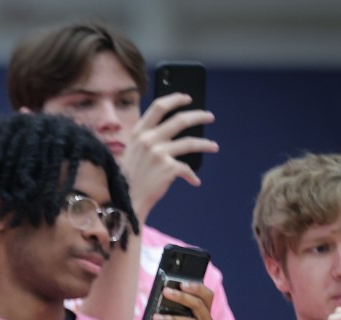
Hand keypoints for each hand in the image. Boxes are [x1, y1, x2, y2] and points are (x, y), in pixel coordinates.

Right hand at [120, 93, 216, 220]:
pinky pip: (186, 169)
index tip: (187, 98)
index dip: (175, 99)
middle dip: (199, 116)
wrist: (126, 201)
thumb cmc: (129, 179)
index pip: (159, 107)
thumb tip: (171, 131)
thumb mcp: (132, 153)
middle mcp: (149, 140)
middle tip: (209, 116)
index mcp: (138, 133)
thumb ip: (147, 140)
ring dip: (205, 144)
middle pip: (180, 120)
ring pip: (191, 142)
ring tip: (214, 147)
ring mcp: (159, 153)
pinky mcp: (168, 168)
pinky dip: (191, 176)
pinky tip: (194, 181)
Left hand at [154, 280, 215, 319]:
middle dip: (182, 298)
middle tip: (166, 293)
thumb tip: (160, 297)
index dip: (197, 288)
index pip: (207, 297)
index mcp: (202, 317)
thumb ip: (168, 313)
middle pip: (201, 307)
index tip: (181, 283)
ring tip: (157, 318)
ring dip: (173, 319)